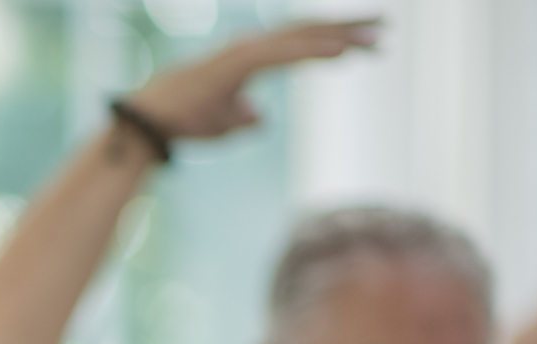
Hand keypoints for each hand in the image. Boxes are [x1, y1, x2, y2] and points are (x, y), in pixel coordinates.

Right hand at [128, 20, 378, 140]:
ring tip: (376, 38)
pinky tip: (341, 52)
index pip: (300, 42)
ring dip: (341, 37)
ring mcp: (245, 53)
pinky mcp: (238, 64)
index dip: (335, 39)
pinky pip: (284, 54)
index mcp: (250, 58)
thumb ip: (245, 117)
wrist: (149, 123)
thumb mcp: (224, 123)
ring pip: (302, 38)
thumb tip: (262, 118)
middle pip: (308, 31)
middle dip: (349, 28)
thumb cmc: (183, 121)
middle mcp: (251, 47)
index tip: (368, 42)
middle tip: (386, 27)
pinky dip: (314, 50)